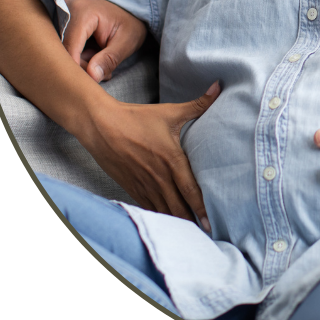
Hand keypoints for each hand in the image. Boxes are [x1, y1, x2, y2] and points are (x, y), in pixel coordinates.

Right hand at [63, 0, 146, 81]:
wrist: (124, 8)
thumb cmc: (128, 24)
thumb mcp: (127, 41)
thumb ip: (110, 59)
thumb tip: (92, 77)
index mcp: (82, 12)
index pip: (69, 48)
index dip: (79, 69)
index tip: (93, 81)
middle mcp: (63, 11)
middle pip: (61, 51)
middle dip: (81, 66)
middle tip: (103, 73)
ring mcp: (57, 16)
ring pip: (60, 51)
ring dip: (79, 62)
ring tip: (100, 62)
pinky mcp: (56, 23)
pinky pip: (60, 46)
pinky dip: (76, 56)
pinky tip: (91, 56)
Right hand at [83, 81, 221, 231]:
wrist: (101, 125)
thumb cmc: (137, 118)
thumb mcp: (170, 111)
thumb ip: (198, 104)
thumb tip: (218, 87)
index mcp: (171, 160)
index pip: (191, 190)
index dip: (202, 208)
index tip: (212, 221)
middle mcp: (158, 176)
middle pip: (178, 206)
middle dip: (192, 221)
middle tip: (207, 232)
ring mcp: (143, 184)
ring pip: (163, 210)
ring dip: (177, 221)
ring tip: (191, 232)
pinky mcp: (130, 187)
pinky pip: (148, 206)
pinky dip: (158, 216)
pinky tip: (167, 222)